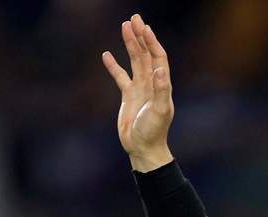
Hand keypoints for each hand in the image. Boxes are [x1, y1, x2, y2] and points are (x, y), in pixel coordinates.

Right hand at [102, 13, 174, 171]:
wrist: (142, 148)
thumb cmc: (153, 131)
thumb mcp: (160, 111)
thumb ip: (161, 90)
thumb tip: (158, 69)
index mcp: (161, 85)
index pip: (157, 57)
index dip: (152, 42)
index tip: (144, 27)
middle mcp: (151, 84)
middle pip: (146, 54)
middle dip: (140, 36)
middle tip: (134, 18)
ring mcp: (139, 89)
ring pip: (134, 61)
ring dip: (130, 44)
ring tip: (124, 27)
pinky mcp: (128, 96)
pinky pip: (120, 77)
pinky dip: (114, 66)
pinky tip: (106, 55)